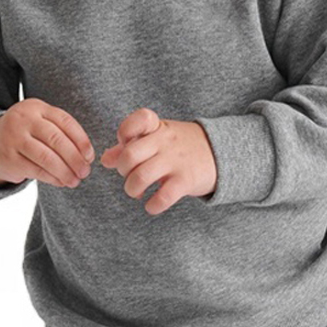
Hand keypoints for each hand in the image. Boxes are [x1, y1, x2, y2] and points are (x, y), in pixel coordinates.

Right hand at [0, 98, 95, 187]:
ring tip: (75, 181)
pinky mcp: (9, 157)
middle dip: (75, 159)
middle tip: (85, 172)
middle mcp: (23, 119)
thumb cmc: (27, 136)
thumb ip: (62, 134)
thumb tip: (87, 157)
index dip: (81, 140)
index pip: (65, 121)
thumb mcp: (42, 125)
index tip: (90, 156)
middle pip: (56, 139)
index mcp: (37, 107)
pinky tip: (61, 182)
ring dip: (65, 172)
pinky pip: (36, 170)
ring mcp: (13, 137)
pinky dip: (53, 179)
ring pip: (47, 157)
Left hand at [99, 108, 216, 214]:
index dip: (124, 133)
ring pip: (141, 177)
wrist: (221, 154)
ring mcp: (176, 161)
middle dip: (123, 171)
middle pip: (129, 155)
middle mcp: (165, 142)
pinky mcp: (186, 181)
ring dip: (132, 189)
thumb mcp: (157, 139)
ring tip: (136, 192)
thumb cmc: (181, 146)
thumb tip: (105, 159)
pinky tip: (152, 205)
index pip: (137, 120)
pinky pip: (163, 197)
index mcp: (157, 128)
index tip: (126, 143)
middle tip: (129, 176)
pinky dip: (152, 205)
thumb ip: (130, 146)